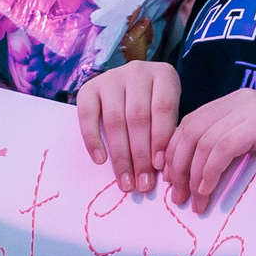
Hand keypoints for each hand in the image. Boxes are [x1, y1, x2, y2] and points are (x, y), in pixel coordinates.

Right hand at [76, 59, 179, 194]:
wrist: (130, 84)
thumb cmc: (154, 104)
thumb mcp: (167, 111)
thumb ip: (166, 133)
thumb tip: (159, 171)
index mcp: (163, 74)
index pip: (163, 108)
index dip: (161, 139)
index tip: (159, 167)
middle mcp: (137, 71)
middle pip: (138, 117)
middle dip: (141, 155)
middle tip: (142, 183)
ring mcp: (111, 77)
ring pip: (115, 120)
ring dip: (121, 155)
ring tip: (126, 181)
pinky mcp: (89, 87)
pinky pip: (88, 115)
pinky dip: (93, 139)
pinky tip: (101, 160)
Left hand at [163, 89, 255, 212]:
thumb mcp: (250, 149)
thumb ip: (222, 149)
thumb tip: (182, 176)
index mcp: (234, 101)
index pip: (190, 123)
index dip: (174, 153)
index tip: (170, 182)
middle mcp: (242, 98)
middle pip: (191, 129)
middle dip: (178, 165)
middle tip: (177, 198)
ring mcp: (255, 108)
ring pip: (205, 140)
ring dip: (194, 175)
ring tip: (195, 202)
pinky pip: (224, 146)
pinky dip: (210, 171)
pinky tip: (208, 190)